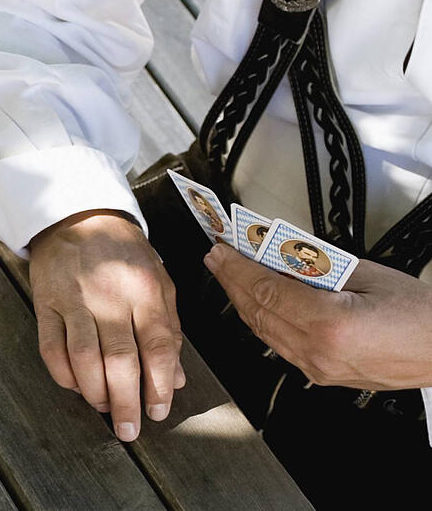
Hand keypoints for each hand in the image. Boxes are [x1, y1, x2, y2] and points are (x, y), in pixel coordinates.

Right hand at [30, 209, 184, 441]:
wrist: (77, 215)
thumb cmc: (123, 252)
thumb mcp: (159, 280)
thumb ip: (169, 328)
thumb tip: (174, 378)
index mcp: (144, 290)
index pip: (157, 346)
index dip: (159, 384)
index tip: (159, 410)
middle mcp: (109, 296)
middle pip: (120, 359)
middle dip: (126, 402)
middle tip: (129, 430)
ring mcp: (74, 300)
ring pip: (84, 358)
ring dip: (95, 392)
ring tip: (104, 408)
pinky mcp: (46, 303)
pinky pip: (51, 348)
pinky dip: (63, 375)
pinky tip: (76, 386)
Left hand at [205, 244, 431, 389]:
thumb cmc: (422, 316)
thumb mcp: (368, 275)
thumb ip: (318, 266)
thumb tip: (280, 253)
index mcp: (329, 324)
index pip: (265, 291)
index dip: (236, 269)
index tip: (220, 252)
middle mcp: (318, 352)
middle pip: (256, 312)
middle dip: (231, 282)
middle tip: (216, 260)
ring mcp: (318, 368)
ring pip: (263, 332)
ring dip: (242, 302)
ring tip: (230, 277)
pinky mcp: (322, 375)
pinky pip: (279, 345)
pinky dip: (263, 321)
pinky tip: (256, 303)